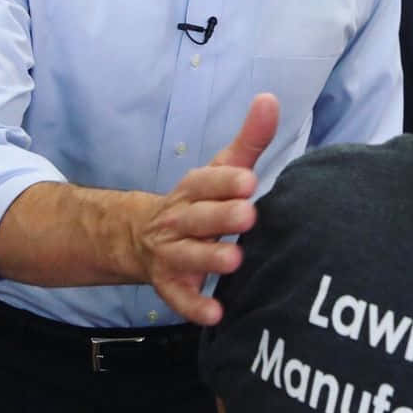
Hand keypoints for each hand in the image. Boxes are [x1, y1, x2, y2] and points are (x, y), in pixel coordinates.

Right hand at [138, 94, 279, 324]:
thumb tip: (270, 98)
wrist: (142, 237)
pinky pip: (179, 297)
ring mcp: (171, 252)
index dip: (225, 181)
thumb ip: (249, 138)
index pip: (206, 181)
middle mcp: (179, 219)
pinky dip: (194, 306)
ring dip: (209, 257)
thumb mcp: (222, 167)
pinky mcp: (170, 284)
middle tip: (249, 215)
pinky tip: (215, 314)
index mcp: (193, 188)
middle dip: (221, 216)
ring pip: (188, 254)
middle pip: (198, 217)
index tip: (249, 180)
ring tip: (236, 260)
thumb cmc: (201, 199)